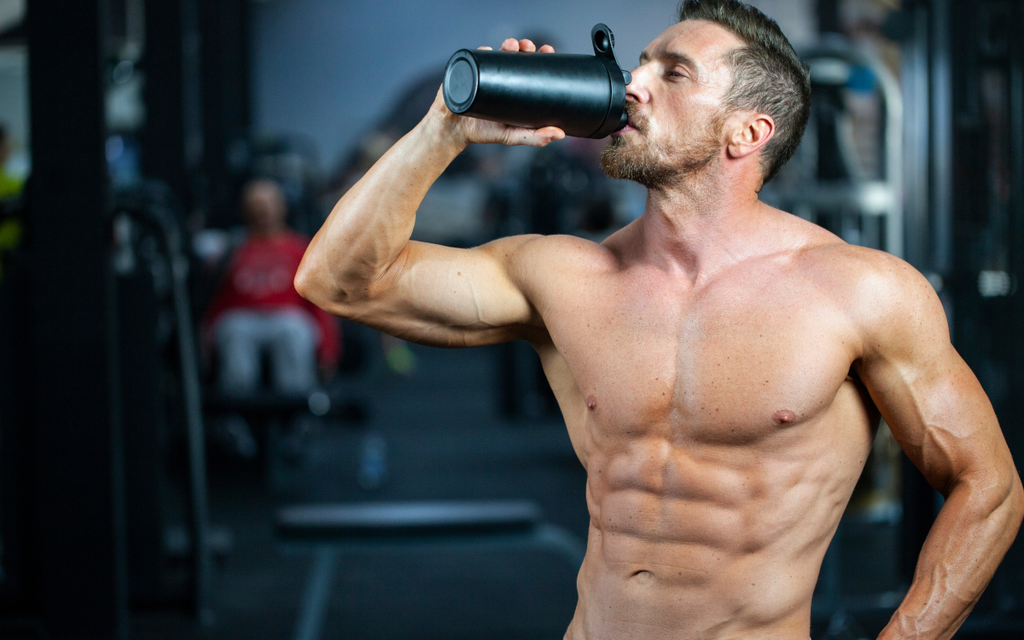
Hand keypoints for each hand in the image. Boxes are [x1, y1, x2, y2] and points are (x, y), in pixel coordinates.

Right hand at [429, 38, 564, 147]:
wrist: (453, 131)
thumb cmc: (485, 133)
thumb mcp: (513, 136)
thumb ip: (536, 138)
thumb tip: (560, 135)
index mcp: (516, 87)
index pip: (532, 67)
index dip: (541, 57)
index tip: (548, 50)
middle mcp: (502, 77)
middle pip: (517, 55)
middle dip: (525, 47)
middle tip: (528, 47)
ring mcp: (485, 72)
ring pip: (499, 52)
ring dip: (507, 45)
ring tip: (511, 46)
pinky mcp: (468, 71)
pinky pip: (476, 57)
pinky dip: (483, 51)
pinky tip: (489, 49)